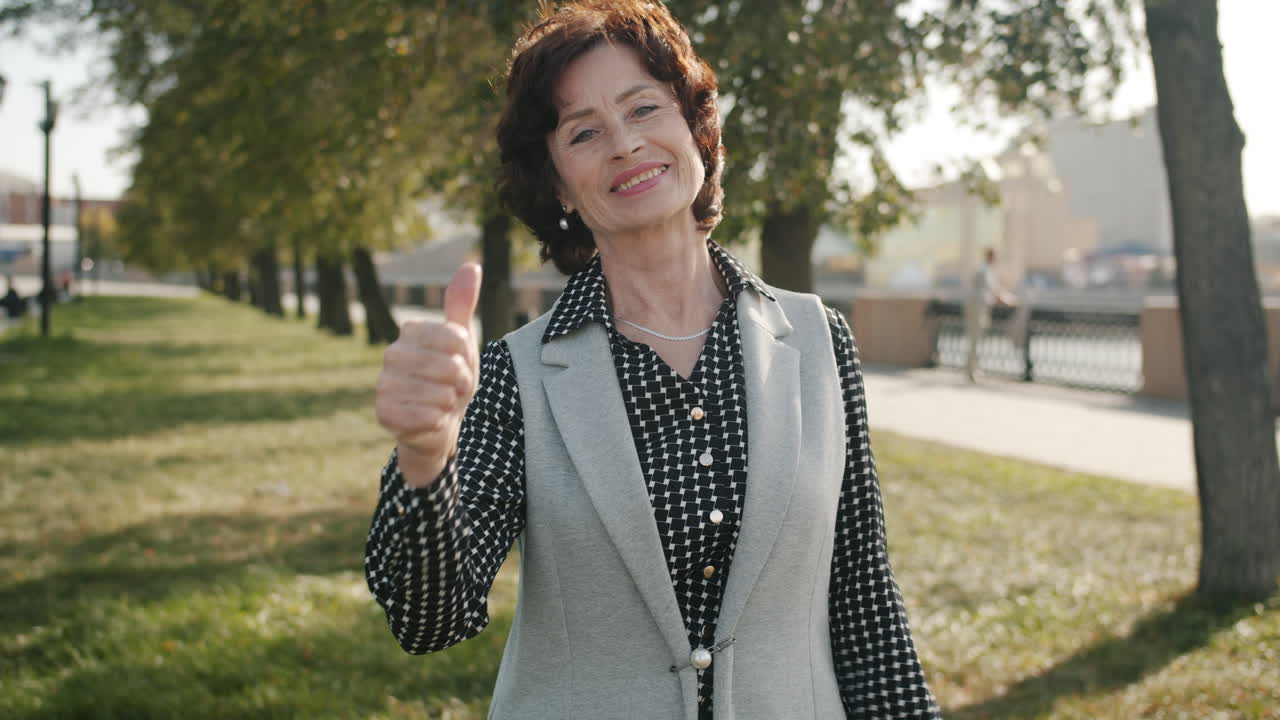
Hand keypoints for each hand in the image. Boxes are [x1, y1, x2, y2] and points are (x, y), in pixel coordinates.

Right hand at [374, 263, 481, 487]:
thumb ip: (462, 305)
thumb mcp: (462, 341)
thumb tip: (472, 265)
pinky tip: (430, 419)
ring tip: (441, 403)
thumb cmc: (451, 377)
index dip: (467, 357)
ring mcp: (384, 382)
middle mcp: (393, 353)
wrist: (438, 420)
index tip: (460, 363)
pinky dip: (437, 422)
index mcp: (411, 331)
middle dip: (461, 384)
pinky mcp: (383, 412)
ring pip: (439, 394)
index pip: (457, 338)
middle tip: (453, 388)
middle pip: (450, 367)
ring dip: (449, 404)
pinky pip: (426, 417)